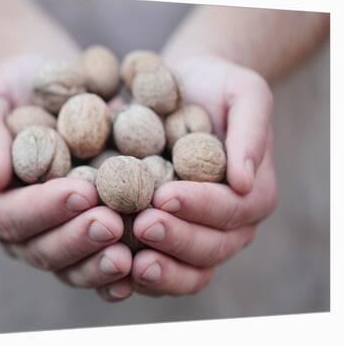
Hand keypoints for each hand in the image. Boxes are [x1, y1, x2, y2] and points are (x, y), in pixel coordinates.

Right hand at [0, 55, 133, 300]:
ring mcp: (51, 238)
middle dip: (77, 239)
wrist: (53, 88)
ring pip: (71, 266)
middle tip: (112, 224)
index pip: (7, 214)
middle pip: (40, 249)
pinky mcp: (83, 238)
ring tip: (130, 255)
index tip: (80, 192)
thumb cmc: (13, 88)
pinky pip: (97, 263)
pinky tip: (142, 267)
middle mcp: (16, 229)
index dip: (43, 208)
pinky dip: (118, 273)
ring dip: (99, 264)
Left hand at [111, 55, 277, 296]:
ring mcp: (197, 236)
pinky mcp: (166, 240)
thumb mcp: (243, 92)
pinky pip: (159, 269)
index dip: (200, 206)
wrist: (182, 90)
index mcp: (252, 193)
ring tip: (129, 262)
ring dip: (160, 271)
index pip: (231, 209)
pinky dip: (139, 278)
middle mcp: (228, 224)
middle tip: (142, 225)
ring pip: (188, 270)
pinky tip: (114, 274)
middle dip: (176, 239)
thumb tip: (244, 179)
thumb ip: (251, 129)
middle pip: (211, 247)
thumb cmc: (215, 88)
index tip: (164, 196)